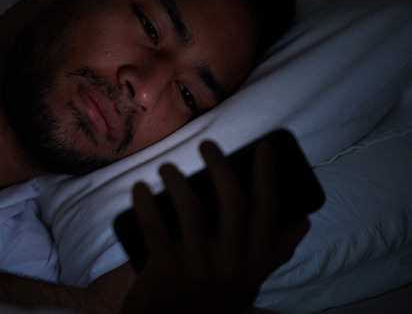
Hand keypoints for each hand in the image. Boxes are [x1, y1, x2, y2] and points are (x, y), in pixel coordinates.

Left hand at [121, 141, 309, 313]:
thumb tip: (302, 223)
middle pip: (232, 201)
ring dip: (177, 179)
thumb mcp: (247, 287)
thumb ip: (272, 256)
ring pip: (191, 206)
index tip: (263, 148)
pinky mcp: (164, 270)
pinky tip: (140, 189)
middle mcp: (231, 267)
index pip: (267, 213)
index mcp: (254, 268)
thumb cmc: (208, 304)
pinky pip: (154, 223)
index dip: (266, 177)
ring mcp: (197, 268)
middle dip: (220, 165)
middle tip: (206, 146)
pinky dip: (144, 201)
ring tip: (167, 169)